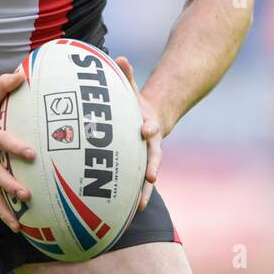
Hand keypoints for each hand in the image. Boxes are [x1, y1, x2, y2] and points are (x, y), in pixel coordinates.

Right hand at [0, 68, 35, 232]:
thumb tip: (23, 74)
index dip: (15, 147)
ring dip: (3, 209)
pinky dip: (0, 210)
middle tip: (27, 195)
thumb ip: (4, 84)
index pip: (0, 141)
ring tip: (18, 225)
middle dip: (9, 186)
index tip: (32, 155)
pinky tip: (14, 223)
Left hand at [116, 56, 160, 212]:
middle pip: (153, 158)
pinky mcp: (138, 168)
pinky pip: (135, 185)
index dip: (149, 128)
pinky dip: (131, 197)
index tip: (145, 130)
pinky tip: (123, 215)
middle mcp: (150, 145)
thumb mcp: (131, 89)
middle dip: (151, 168)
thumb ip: (126, 75)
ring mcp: (146, 158)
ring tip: (138, 208)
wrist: (152, 118)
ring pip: (146, 177)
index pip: (150, 127)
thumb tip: (119, 58)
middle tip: (150, 178)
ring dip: (143, 192)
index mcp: (148, 125)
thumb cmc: (135, 104)